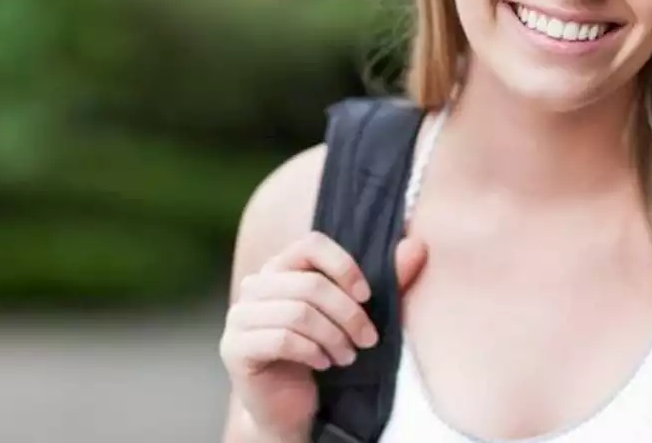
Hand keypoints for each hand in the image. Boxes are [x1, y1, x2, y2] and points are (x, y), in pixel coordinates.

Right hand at [220, 231, 427, 438]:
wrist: (292, 407)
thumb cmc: (325, 353)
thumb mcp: (359, 315)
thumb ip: (387, 281)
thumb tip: (416, 246)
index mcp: (281, 268)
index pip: (311, 244)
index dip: (344, 266)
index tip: (368, 296)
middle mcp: (255, 286)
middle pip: (310, 283)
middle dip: (348, 314)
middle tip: (368, 340)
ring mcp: (240, 316)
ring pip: (298, 312)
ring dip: (333, 337)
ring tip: (347, 356)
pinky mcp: (234, 348)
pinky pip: (282, 339)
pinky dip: (312, 352)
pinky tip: (323, 364)